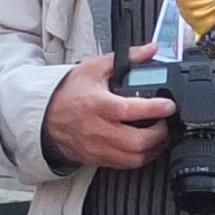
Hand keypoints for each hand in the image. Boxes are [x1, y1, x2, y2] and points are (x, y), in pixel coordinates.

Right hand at [40, 52, 177, 170]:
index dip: (154, 109)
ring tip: (160, 135)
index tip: (169, 105)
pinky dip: (141, 157)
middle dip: (160, 133)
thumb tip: (151, 49)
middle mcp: (97, 129)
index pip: (129, 110)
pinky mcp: (98, 159)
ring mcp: (98, 147)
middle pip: (137, 142)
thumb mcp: (94, 67)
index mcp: (97, 104)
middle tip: (166, 122)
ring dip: (154, 148)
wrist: (45, 116)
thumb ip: (126, 58)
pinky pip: (126, 165)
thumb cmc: (69, 92)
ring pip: (134, 158)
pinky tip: (146, 145)